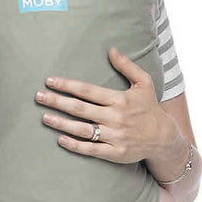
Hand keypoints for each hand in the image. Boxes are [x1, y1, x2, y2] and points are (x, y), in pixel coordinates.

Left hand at [35, 46, 168, 163]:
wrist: (163, 137)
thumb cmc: (149, 108)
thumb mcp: (144, 83)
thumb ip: (127, 66)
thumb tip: (111, 49)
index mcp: (119, 99)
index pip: (87, 90)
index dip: (67, 85)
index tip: (49, 81)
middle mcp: (115, 117)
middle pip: (80, 108)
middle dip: (57, 102)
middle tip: (38, 97)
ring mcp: (114, 136)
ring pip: (82, 129)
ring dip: (61, 123)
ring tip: (44, 117)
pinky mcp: (114, 152)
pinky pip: (90, 149)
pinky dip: (74, 145)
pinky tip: (60, 139)